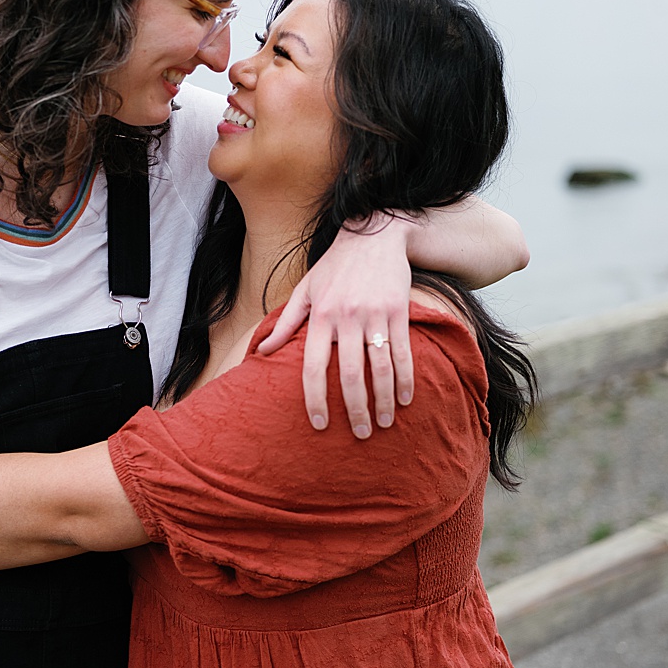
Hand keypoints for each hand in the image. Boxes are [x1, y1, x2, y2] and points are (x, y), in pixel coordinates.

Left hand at [256, 218, 415, 435]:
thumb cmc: (335, 265)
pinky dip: (405, 378)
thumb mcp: (305, 289)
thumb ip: (286, 323)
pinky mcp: (399, 311)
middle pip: (349, 375)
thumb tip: (261, 352)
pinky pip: (403, 352)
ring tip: (384, 422)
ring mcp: (375, 315)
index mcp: (320, 316)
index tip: (320, 424)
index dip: (315, 399)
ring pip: (380, 368)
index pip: (312, 367)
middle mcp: (346, 317)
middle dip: (356, 410)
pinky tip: (405, 399)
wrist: (374, 233)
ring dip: (384, 400)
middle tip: (360, 434)